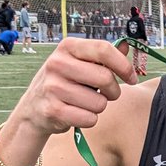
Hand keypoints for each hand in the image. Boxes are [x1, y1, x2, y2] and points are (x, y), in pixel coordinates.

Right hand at [10, 37, 136, 138]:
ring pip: (100, 103)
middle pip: (106, 78)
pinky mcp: (53, 110)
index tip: (131, 78)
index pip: (104, 49)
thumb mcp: (80, 63)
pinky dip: (89, 119)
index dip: (124, 66)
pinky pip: (90, 119)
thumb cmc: (65, 82)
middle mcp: (57, 63)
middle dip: (113, 91)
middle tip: (106, 94)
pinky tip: (77, 113)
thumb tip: (127, 46)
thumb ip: (103, 56)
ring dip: (99, 106)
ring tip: (85, 103)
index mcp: (68, 47)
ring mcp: (53, 87)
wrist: (34, 107)